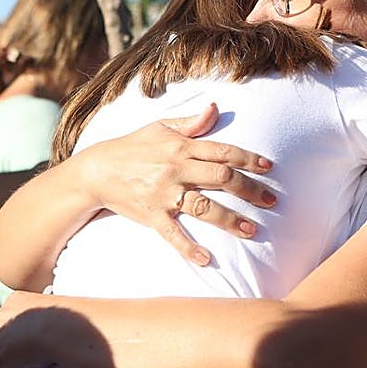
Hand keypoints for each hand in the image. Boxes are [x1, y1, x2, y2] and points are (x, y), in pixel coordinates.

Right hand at [74, 104, 277, 265]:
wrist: (95, 170)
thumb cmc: (132, 147)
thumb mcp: (159, 127)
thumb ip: (191, 122)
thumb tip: (215, 107)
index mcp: (181, 146)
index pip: (222, 152)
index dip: (248, 159)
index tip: (268, 168)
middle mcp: (176, 169)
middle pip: (221, 179)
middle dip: (249, 190)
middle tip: (271, 201)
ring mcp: (164, 194)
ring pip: (204, 207)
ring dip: (230, 220)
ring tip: (251, 230)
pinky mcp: (152, 216)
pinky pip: (173, 234)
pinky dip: (189, 248)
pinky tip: (207, 260)